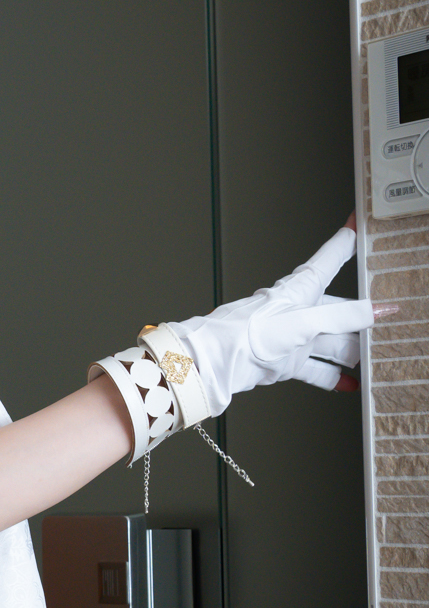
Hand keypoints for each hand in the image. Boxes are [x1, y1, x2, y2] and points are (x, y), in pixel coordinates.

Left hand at [171, 225, 375, 416]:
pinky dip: (333, 377)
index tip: (359, 223)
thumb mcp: (304, 321)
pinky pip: (316, 369)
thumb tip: (377, 310)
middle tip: (390, 319)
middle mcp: (300, 311)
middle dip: (364, 316)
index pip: (331, 258)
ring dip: (354, 352)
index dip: (347, 240)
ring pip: (333, 343)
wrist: (216, 362)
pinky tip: (349, 384)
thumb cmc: (249, 332)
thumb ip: (342, 316)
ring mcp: (295, 337)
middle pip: (340, 310)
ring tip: (378, 359)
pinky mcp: (287, 361)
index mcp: (301, 289)